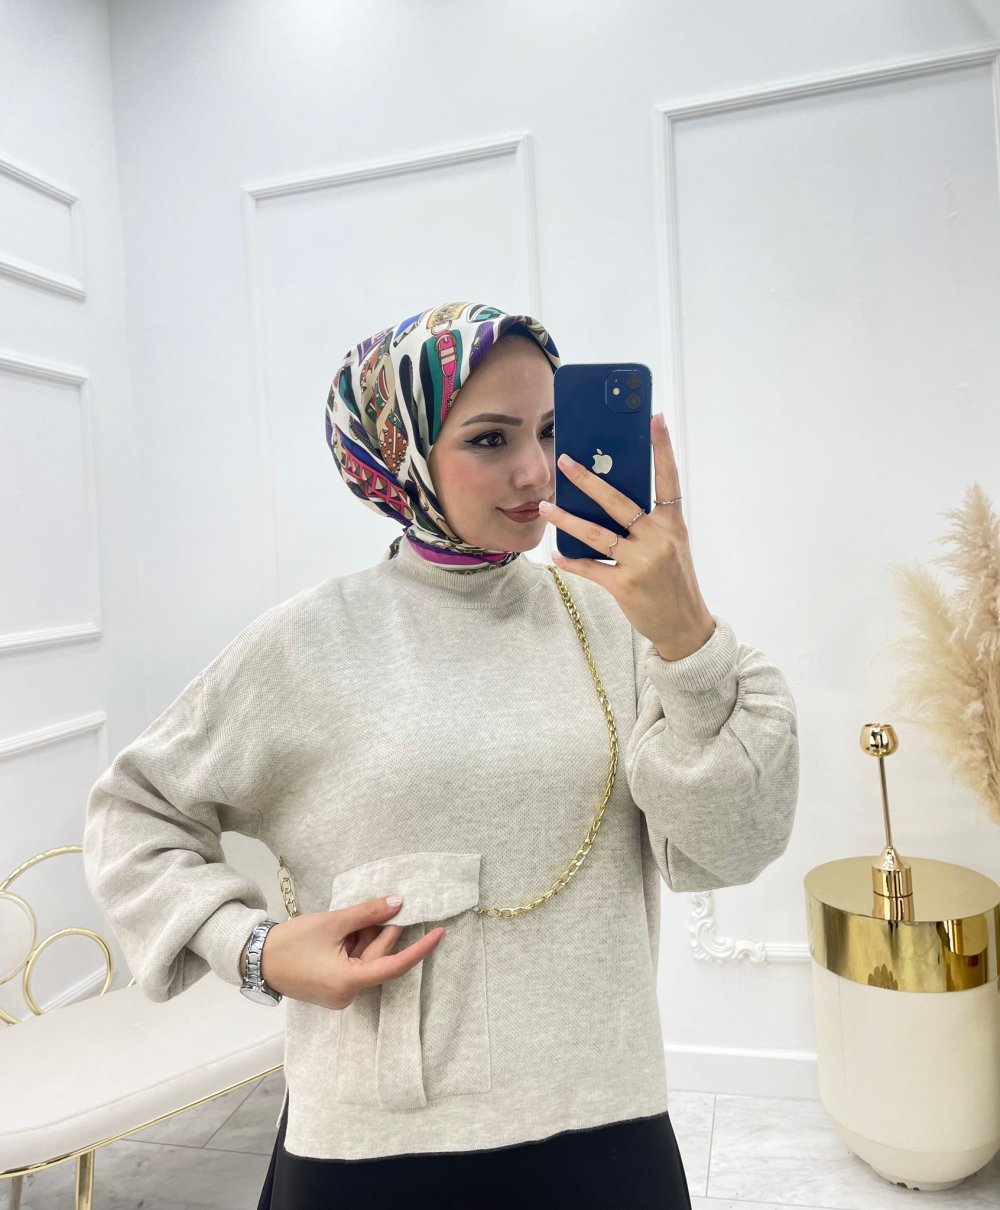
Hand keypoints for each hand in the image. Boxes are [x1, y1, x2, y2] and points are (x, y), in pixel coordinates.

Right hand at [249, 897, 444, 1010]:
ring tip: (357, 916)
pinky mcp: (332, 989)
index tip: (440, 934)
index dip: (420, 950)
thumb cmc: (291, 942)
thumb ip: (367, 913)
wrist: (256, 959)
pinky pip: (354, 965)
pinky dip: (356, 946)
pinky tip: (349, 929)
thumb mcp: (332, 922)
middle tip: (385, 905)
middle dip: (382, 932)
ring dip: (367, 937)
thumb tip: (398, 903)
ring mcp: (339, 995)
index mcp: (348, 983)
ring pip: (366, 961)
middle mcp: (347, 995)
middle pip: (377, 960)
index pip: (393, 967)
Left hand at [541, 413, 715, 660]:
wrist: (684, 626)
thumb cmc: (674, 581)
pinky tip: (555, 553)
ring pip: (596, 533)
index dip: (662, 448)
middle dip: (589, 479)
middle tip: (565, 461)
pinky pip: (591, 567)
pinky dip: (571, 560)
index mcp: (672, 525)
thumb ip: (648, 523)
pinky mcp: (624, 585)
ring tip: (546, 505)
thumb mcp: (671, 546)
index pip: (668, 479)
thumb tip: (609, 498)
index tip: (655, 418)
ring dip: (566, 518)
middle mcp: (658, 539)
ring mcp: (641, 562)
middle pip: (618, 501)